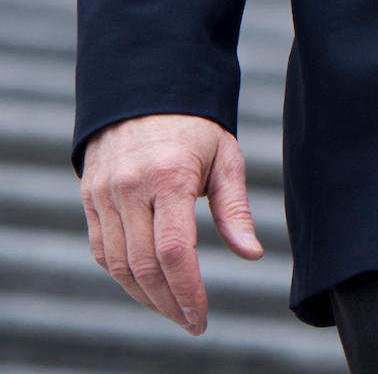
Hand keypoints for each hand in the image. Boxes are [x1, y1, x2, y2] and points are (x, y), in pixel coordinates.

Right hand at [80, 113, 262, 333]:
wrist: (145, 93)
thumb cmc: (196, 126)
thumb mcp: (226, 158)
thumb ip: (235, 210)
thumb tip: (251, 253)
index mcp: (170, 176)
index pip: (173, 250)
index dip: (187, 289)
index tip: (201, 315)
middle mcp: (130, 188)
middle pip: (143, 265)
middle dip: (168, 302)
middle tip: (192, 322)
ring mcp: (104, 195)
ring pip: (118, 264)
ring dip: (145, 296)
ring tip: (173, 311)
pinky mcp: (90, 200)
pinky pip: (102, 250)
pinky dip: (123, 276)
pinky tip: (146, 288)